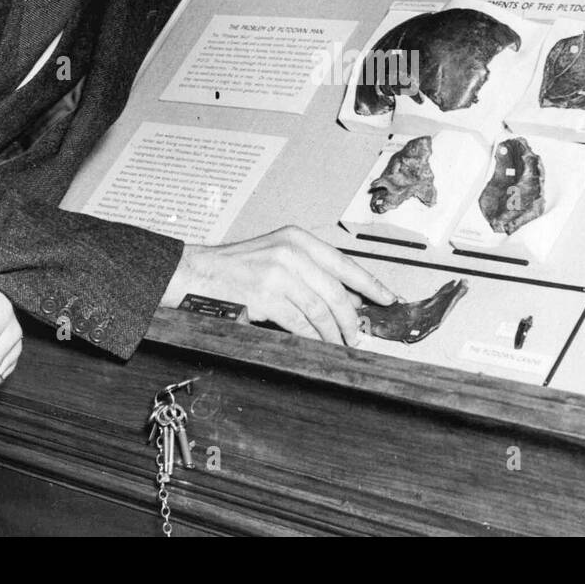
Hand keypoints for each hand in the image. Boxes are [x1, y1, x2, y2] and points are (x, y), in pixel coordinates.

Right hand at [161, 226, 396, 345]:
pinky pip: (299, 324)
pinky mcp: (266, 296)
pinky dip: (312, 337)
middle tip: (359, 336)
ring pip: (320, 310)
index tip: (387, 298)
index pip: (343, 263)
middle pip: (336, 292)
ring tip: (340, 345)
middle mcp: (290, 252)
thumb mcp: (277, 258)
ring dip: (333, 333)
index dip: (369, 284)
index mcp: (297, 238)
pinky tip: (317, 344)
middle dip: (352, 319)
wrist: (196, 274)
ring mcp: (278, 274)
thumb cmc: (237, 268)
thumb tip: (349, 299)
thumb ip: (311, 273)